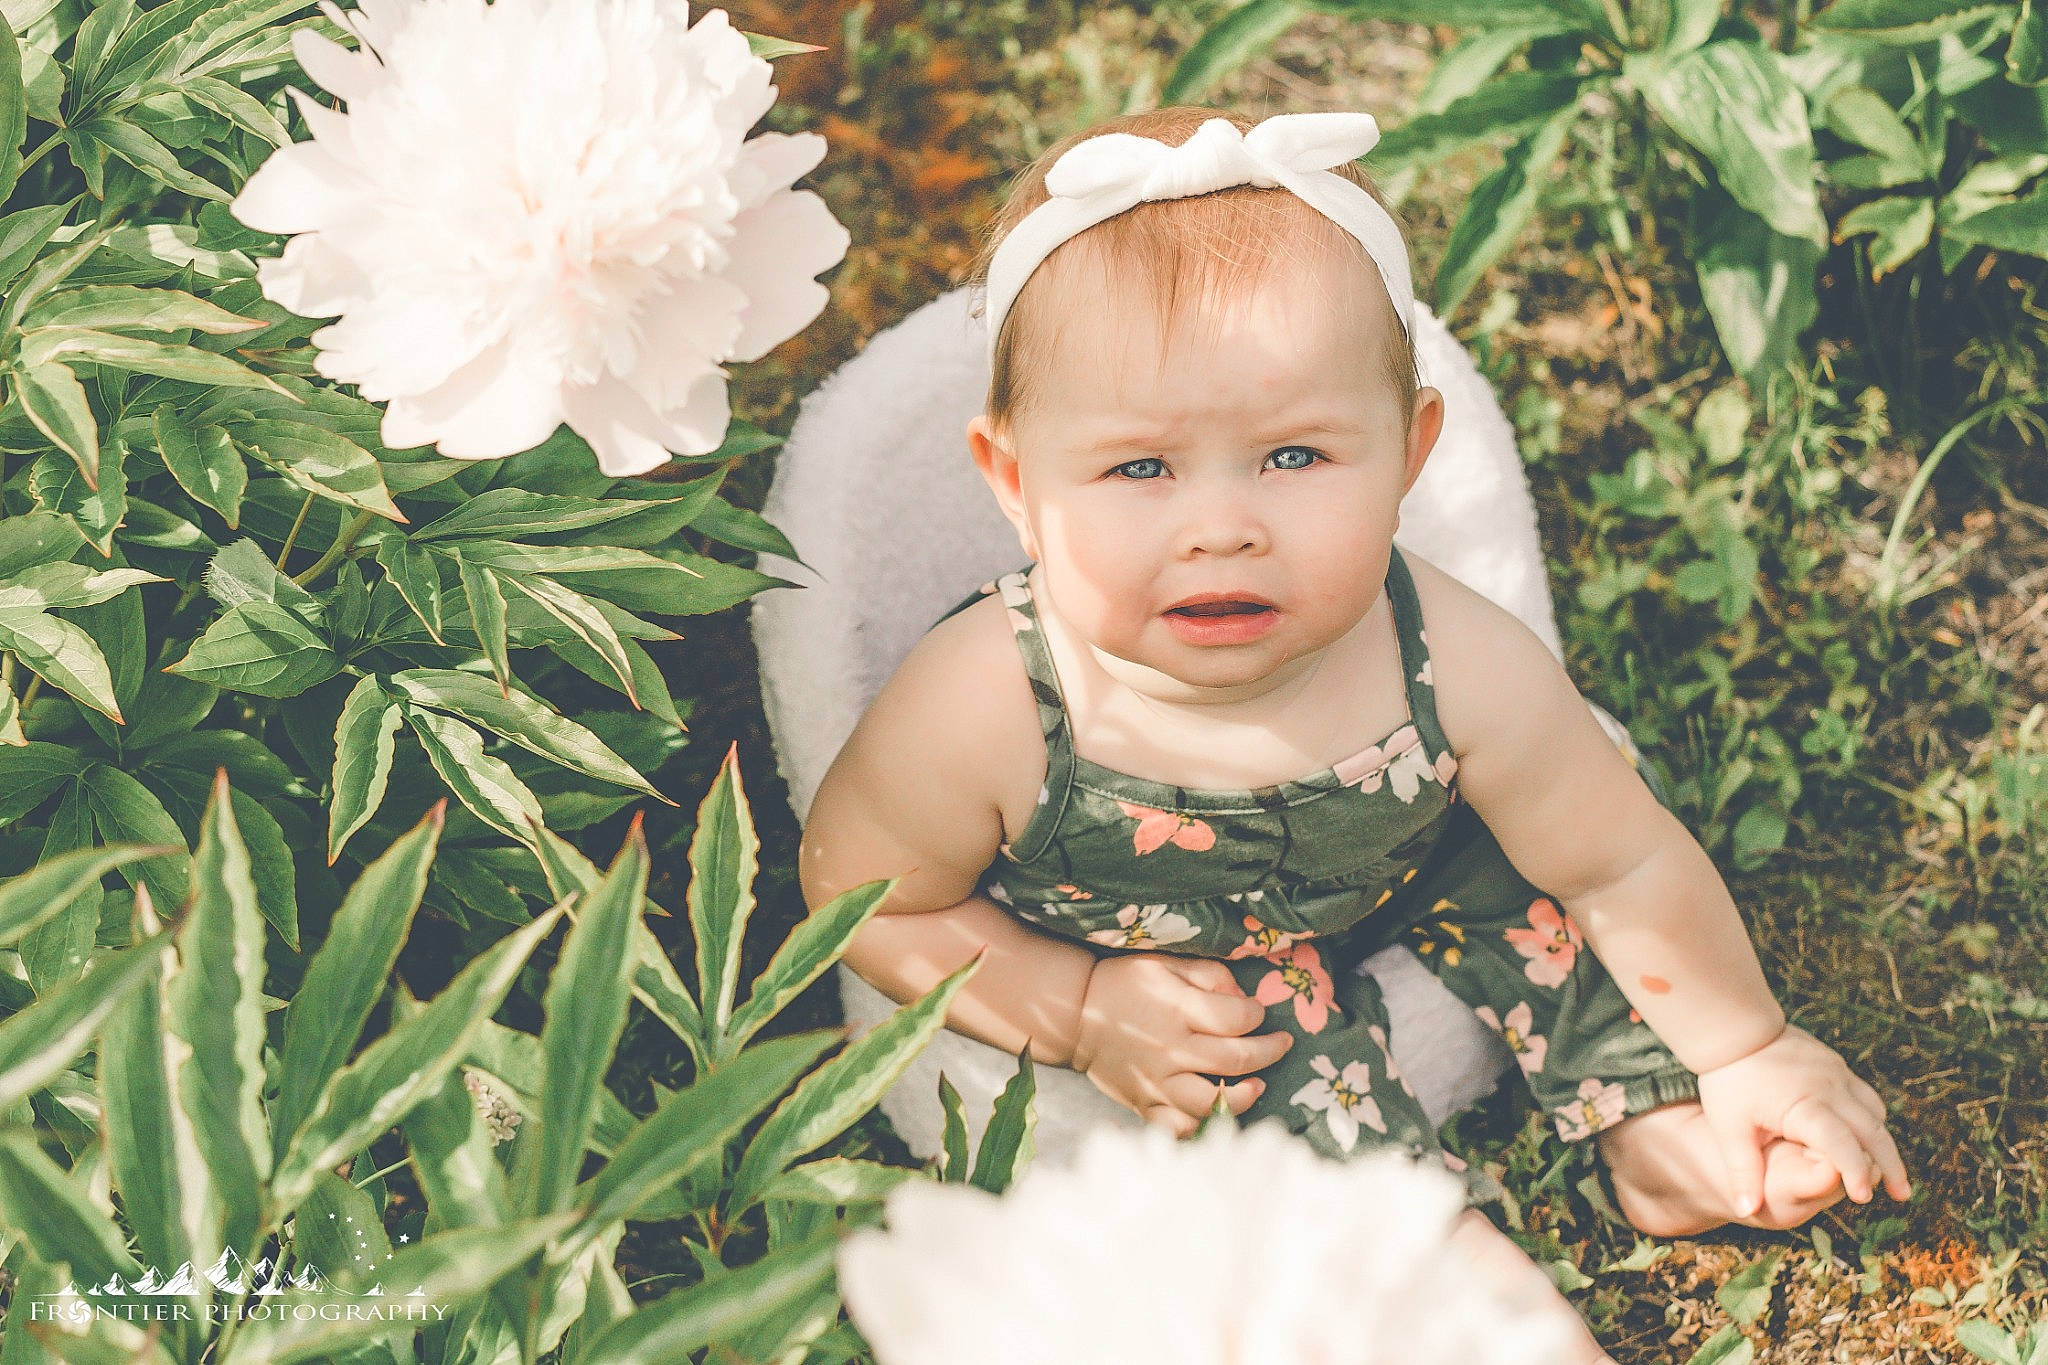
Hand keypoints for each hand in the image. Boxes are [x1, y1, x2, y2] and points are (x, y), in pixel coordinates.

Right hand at [1070, 953, 1292, 1136]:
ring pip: (1212, 1103)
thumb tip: (1241, 996)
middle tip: (1281, 1043)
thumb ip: (1208, 975)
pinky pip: (1178, 1128)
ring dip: (1244, 1096)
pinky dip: (1201, 1127)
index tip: (1259, 1012)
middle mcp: (1171, 1050)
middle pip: (1236, 1060)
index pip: (1237, 1019)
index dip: (1257, 1014)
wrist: (1074, 1016)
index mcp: (1177, 1010)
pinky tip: (1217, 1113)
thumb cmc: (1125, 984)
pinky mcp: (1145, 1104)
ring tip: (1257, 1085)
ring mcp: (1158, 1082)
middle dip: (1269, 1051)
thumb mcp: (1164, 963)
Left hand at [1694, 1022, 1909, 1216]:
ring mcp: (1836, 1073)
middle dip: (1890, 1165)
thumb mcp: (1728, 1128)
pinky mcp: (1835, 1065)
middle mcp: (1830, 1088)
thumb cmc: (1729, 1079)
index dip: (1855, 1171)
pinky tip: (1868, 1138)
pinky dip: (1872, 1119)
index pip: (1841, 1143)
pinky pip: (1864, 1095)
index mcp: (1805, 1105)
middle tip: (1902, 1195)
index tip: (1865, 1198)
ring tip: (1889, 1172)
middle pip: (1873, 1131)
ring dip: (1883, 1142)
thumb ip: (1741, 1170)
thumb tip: (1744, 1211)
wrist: (1732, 1024)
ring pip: (1874, 1112)